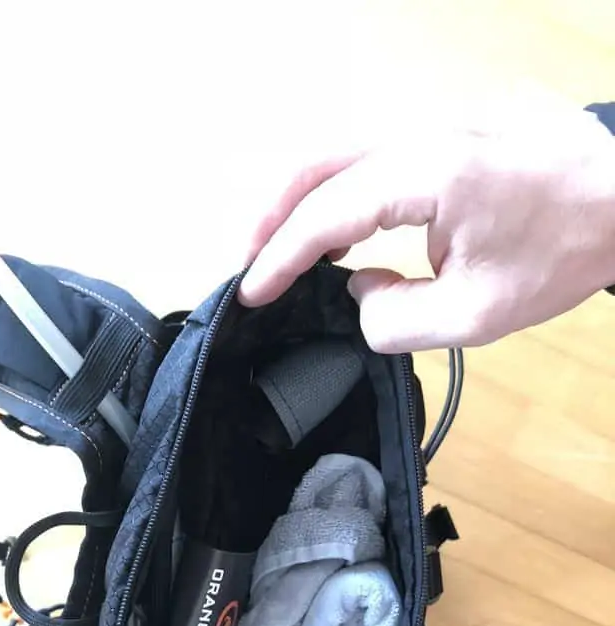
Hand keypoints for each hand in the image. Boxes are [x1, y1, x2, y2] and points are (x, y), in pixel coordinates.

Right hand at [238, 105, 614, 352]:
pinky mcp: (440, 131)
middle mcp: (419, 135)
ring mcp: (430, 125)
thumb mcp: (477, 315)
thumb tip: (356, 291)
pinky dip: (334, 192)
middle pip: (315, 165)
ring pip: (335, 154)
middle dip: (270, 221)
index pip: (327, 213)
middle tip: (248, 269)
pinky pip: (366, 155)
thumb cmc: (561, 251)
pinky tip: (336, 233)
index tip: (253, 295)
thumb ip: (396, 318)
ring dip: (298, 204)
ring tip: (280, 256)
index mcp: (429, 174)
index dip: (280, 257)